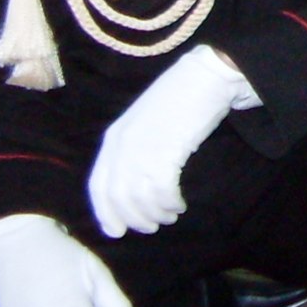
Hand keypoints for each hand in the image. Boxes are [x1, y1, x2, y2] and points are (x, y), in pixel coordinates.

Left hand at [87, 49, 249, 237]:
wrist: (208, 74)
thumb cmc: (181, 96)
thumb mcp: (146, 122)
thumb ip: (134, 147)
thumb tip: (133, 184)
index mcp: (113, 138)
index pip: (98, 186)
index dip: (105, 212)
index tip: (116, 231)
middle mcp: (122, 146)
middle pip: (118, 197)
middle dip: (133, 218)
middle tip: (151, 227)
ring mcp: (143, 149)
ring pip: (140, 198)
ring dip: (155, 214)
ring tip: (170, 214)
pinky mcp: (166, 152)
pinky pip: (162, 191)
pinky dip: (169, 203)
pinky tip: (179, 204)